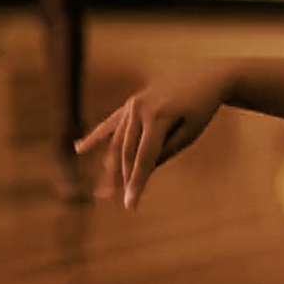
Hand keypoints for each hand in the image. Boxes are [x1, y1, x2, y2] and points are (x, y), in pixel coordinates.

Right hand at [74, 70, 229, 208]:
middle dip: (121, 179)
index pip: (144, 158)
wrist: (204, 77)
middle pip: (127, 151)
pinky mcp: (131, 103)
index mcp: (159, 117)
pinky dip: (95, 137)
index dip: (137, 183)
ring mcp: (133, 104)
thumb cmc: (201, 109)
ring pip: (117, 141)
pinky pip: (110, 123)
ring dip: (109, 167)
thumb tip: (142, 170)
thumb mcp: (190, 133)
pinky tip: (78, 149)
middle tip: (115, 201)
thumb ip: (165, 151)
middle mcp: (140, 109)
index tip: (131, 206)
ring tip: (102, 190)